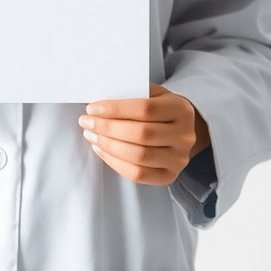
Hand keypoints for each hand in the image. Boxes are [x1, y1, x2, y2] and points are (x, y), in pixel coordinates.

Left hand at [77, 84, 210, 184]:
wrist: (180, 130)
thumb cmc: (159, 107)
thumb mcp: (152, 93)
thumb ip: (131, 94)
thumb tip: (98, 103)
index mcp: (181, 109)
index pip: (145, 109)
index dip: (115, 109)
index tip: (92, 108)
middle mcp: (184, 136)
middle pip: (141, 134)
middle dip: (107, 128)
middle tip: (86, 122)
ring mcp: (179, 159)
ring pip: (138, 156)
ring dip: (108, 146)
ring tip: (91, 135)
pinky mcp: (169, 177)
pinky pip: (138, 174)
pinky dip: (114, 162)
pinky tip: (101, 150)